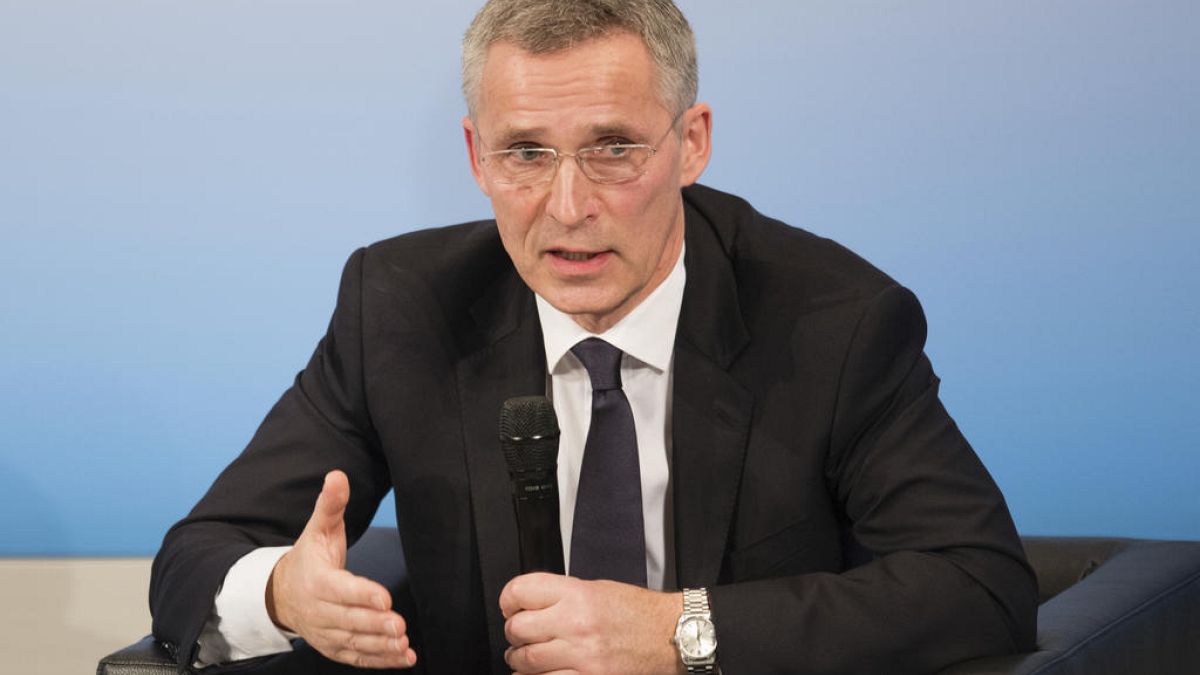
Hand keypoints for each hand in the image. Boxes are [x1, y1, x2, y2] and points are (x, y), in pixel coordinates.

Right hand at [267, 470, 416, 668]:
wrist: (282, 593)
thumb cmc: (309, 558)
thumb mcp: (318, 528)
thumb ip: (331, 504)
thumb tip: (338, 475)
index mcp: (317, 581)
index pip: (340, 590)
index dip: (362, 594)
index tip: (383, 597)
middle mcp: (320, 611)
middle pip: (350, 619)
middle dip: (375, 623)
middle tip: (399, 624)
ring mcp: (327, 632)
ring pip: (355, 642)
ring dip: (380, 645)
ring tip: (404, 644)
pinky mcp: (335, 647)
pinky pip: (357, 657)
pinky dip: (380, 660)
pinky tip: (404, 657)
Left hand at [500, 573, 683, 674]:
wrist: (673, 636)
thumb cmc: (640, 613)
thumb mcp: (599, 589)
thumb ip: (563, 596)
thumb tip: (530, 606)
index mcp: (579, 594)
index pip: (521, 591)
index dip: (509, 599)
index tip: (510, 606)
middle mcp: (577, 624)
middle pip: (518, 629)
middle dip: (513, 633)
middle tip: (518, 634)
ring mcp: (583, 656)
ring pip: (527, 661)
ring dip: (519, 660)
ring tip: (525, 656)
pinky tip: (539, 674)